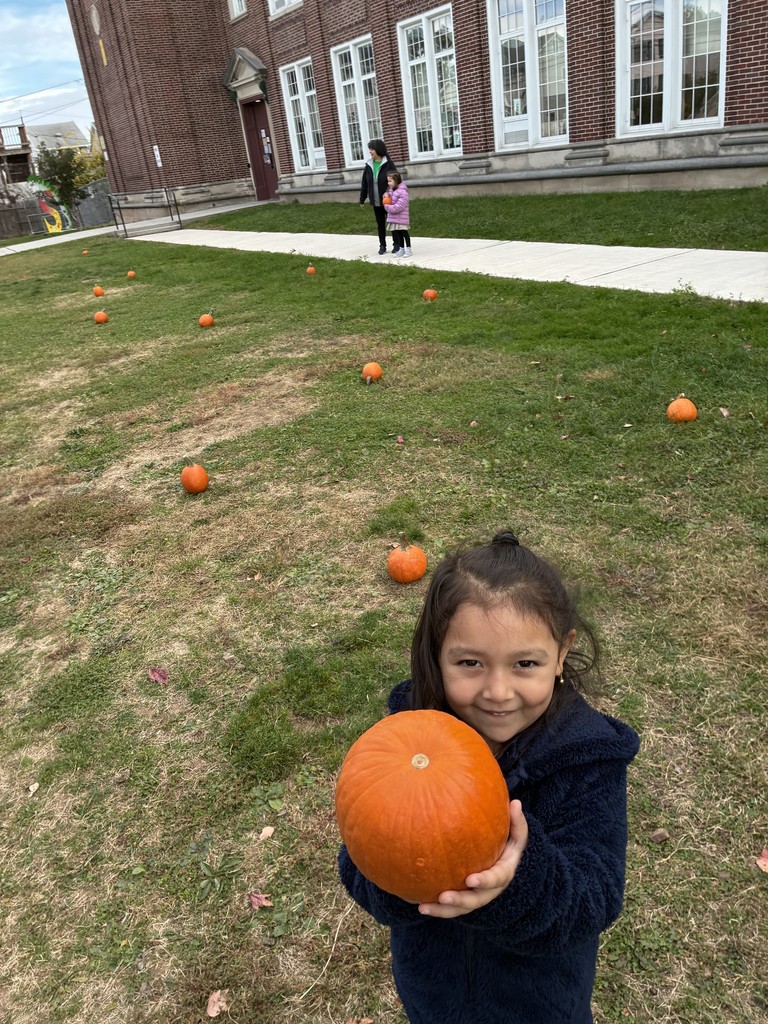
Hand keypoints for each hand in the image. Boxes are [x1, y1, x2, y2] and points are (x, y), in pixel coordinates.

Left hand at [417, 800, 528, 918]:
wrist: (502, 862)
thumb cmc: (508, 844)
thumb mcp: (517, 834)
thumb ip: (517, 821)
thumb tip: (516, 802)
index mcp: (503, 873)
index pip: (496, 879)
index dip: (485, 881)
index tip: (471, 880)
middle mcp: (490, 890)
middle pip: (476, 900)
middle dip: (460, 900)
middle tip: (444, 896)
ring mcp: (476, 896)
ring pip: (460, 908)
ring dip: (442, 910)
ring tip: (424, 907)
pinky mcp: (463, 900)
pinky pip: (450, 908)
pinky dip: (436, 908)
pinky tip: (419, 904)